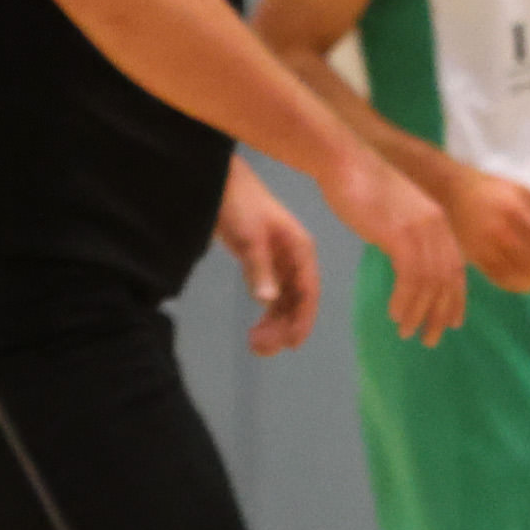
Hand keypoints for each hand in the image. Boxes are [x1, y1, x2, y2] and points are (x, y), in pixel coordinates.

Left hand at [216, 163, 323, 357]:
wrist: (220, 180)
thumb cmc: (239, 203)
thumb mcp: (249, 236)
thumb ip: (258, 267)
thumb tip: (266, 300)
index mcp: (301, 249)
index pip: (309, 291)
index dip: (303, 319)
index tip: (292, 344)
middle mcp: (295, 258)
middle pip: (297, 300)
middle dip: (283, 326)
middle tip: (260, 349)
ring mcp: (279, 260)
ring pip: (283, 299)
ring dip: (273, 323)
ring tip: (255, 344)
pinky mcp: (261, 260)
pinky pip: (270, 292)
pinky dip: (265, 311)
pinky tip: (255, 326)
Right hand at [317, 149, 464, 342]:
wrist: (346, 162)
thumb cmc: (363, 189)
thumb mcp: (396, 216)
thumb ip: (408, 238)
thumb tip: (409, 264)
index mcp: (439, 223)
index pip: (457, 269)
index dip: (455, 299)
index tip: (451, 323)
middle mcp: (437, 227)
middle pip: (449, 281)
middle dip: (441, 314)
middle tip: (430, 339)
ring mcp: (420, 230)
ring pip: (431, 283)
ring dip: (419, 312)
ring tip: (407, 332)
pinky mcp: (400, 233)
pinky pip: (410, 277)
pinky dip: (405, 300)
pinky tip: (394, 314)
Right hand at [444, 165, 529, 295]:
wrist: (452, 189)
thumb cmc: (492, 189)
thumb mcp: (522, 189)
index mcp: (518, 212)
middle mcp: (503, 230)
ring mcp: (487, 245)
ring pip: (517, 273)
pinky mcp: (474, 255)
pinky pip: (497, 276)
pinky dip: (515, 285)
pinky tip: (527, 286)